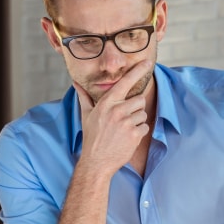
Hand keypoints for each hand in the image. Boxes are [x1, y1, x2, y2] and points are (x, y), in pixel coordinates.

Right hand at [73, 60, 151, 174]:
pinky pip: (145, 126)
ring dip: (137, 121)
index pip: (125, 82)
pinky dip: (139, 132)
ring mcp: (126, 123)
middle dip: (135, 108)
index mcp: (106, 103)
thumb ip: (84, 97)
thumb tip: (75, 83)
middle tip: (123, 119)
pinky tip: (128, 138)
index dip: (137, 71)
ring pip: (143, 113)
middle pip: (139, 100)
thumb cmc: (91, 137)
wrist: (96, 162)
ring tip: (124, 130)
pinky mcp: (134, 134)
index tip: (147, 62)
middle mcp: (117, 110)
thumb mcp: (86, 115)